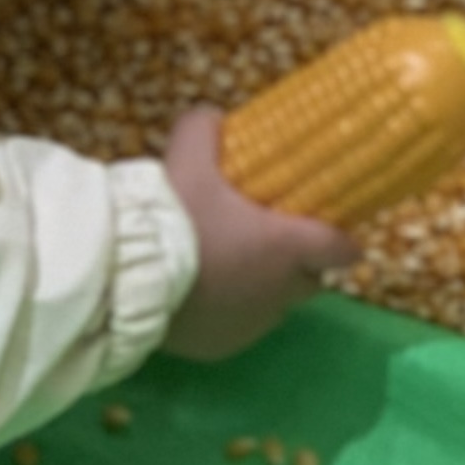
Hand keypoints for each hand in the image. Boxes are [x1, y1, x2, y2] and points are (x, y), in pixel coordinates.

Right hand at [159, 107, 356, 360]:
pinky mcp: (221, 347)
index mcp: (286, 248)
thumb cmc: (170, 218)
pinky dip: (229, 312)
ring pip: (273, 307)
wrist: (124, 278)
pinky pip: (237, 327)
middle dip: (298, 264)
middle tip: (268, 241)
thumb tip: (214, 117)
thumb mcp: (186, 157)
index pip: (340, 249)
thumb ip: (205, 129)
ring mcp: (251, 325)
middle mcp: (279, 292)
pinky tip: (201, 294)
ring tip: (227, 266)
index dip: (341, 241)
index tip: (335, 233)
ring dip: (261, 289)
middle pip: (309, 280)